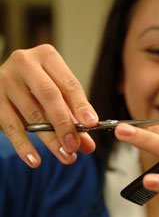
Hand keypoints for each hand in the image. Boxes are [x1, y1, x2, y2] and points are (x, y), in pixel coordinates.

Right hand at [0, 44, 97, 166]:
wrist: (9, 78)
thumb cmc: (40, 86)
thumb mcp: (60, 95)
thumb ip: (74, 117)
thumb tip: (88, 146)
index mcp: (47, 56)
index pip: (68, 83)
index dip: (81, 105)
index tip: (92, 124)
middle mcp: (25, 62)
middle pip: (49, 95)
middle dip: (64, 124)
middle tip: (75, 146)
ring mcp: (6, 78)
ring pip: (31, 113)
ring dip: (50, 139)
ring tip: (65, 156)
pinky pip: (11, 125)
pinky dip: (24, 145)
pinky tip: (35, 160)